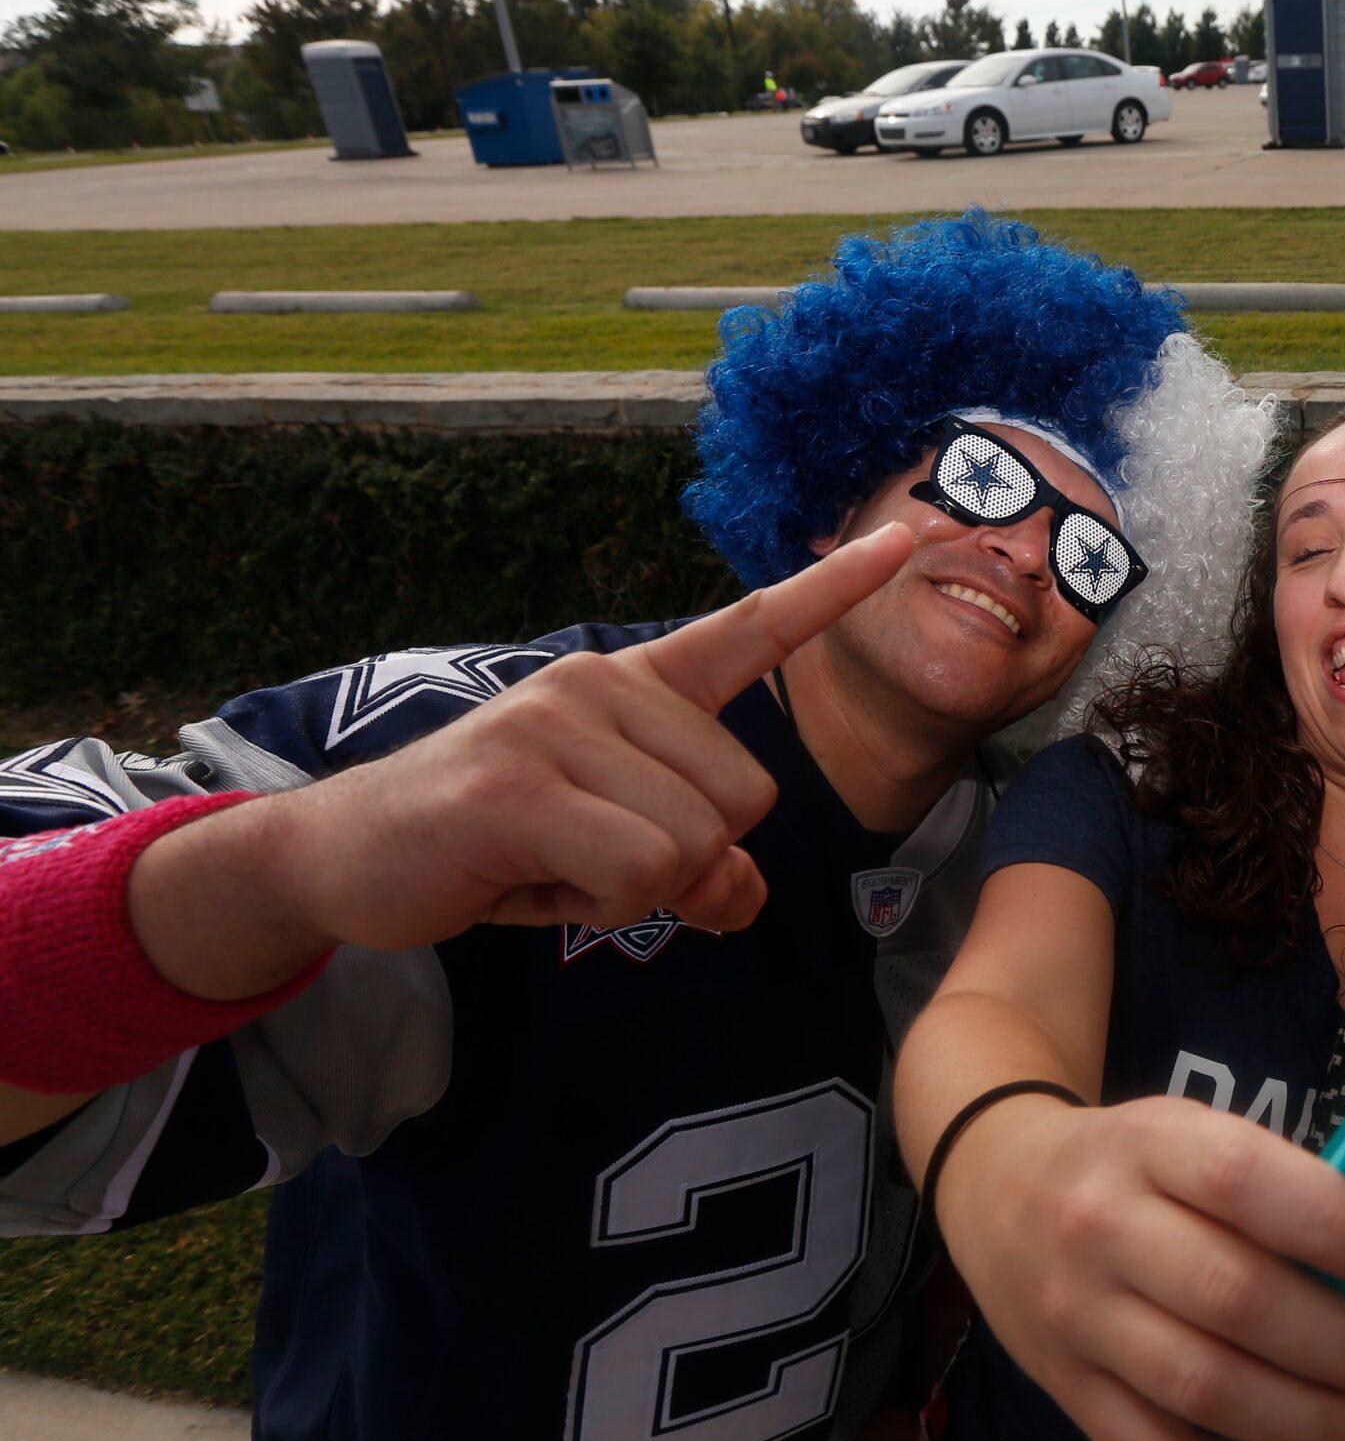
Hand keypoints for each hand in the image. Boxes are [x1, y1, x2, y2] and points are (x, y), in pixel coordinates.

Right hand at [135, 526, 915, 998]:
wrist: (344, 859)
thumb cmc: (494, 849)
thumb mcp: (613, 856)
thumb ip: (698, 864)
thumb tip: (748, 896)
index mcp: (634, 685)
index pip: (752, 627)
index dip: (833, 588)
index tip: (905, 537)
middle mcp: (603, 685)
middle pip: (746, 798)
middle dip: (689, 861)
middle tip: (591, 861)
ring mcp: (558, 727)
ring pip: (698, 840)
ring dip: (637, 889)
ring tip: (555, 866)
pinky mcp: (520, 786)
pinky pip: (643, 870)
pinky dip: (602, 903)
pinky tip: (534, 881)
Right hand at [934, 1093, 1344, 1440]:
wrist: (997, 1189)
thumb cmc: (1136, 1165)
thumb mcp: (1193, 1134)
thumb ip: (1278, 1185)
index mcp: (1147, 1143)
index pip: (1246, 1182)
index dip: (1338, 1228)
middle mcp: (1099, 1228)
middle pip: (1235, 1299)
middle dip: (1343, 1347)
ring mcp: (1075, 1318)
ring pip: (1202, 1391)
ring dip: (1308, 1420)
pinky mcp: (1067, 1394)